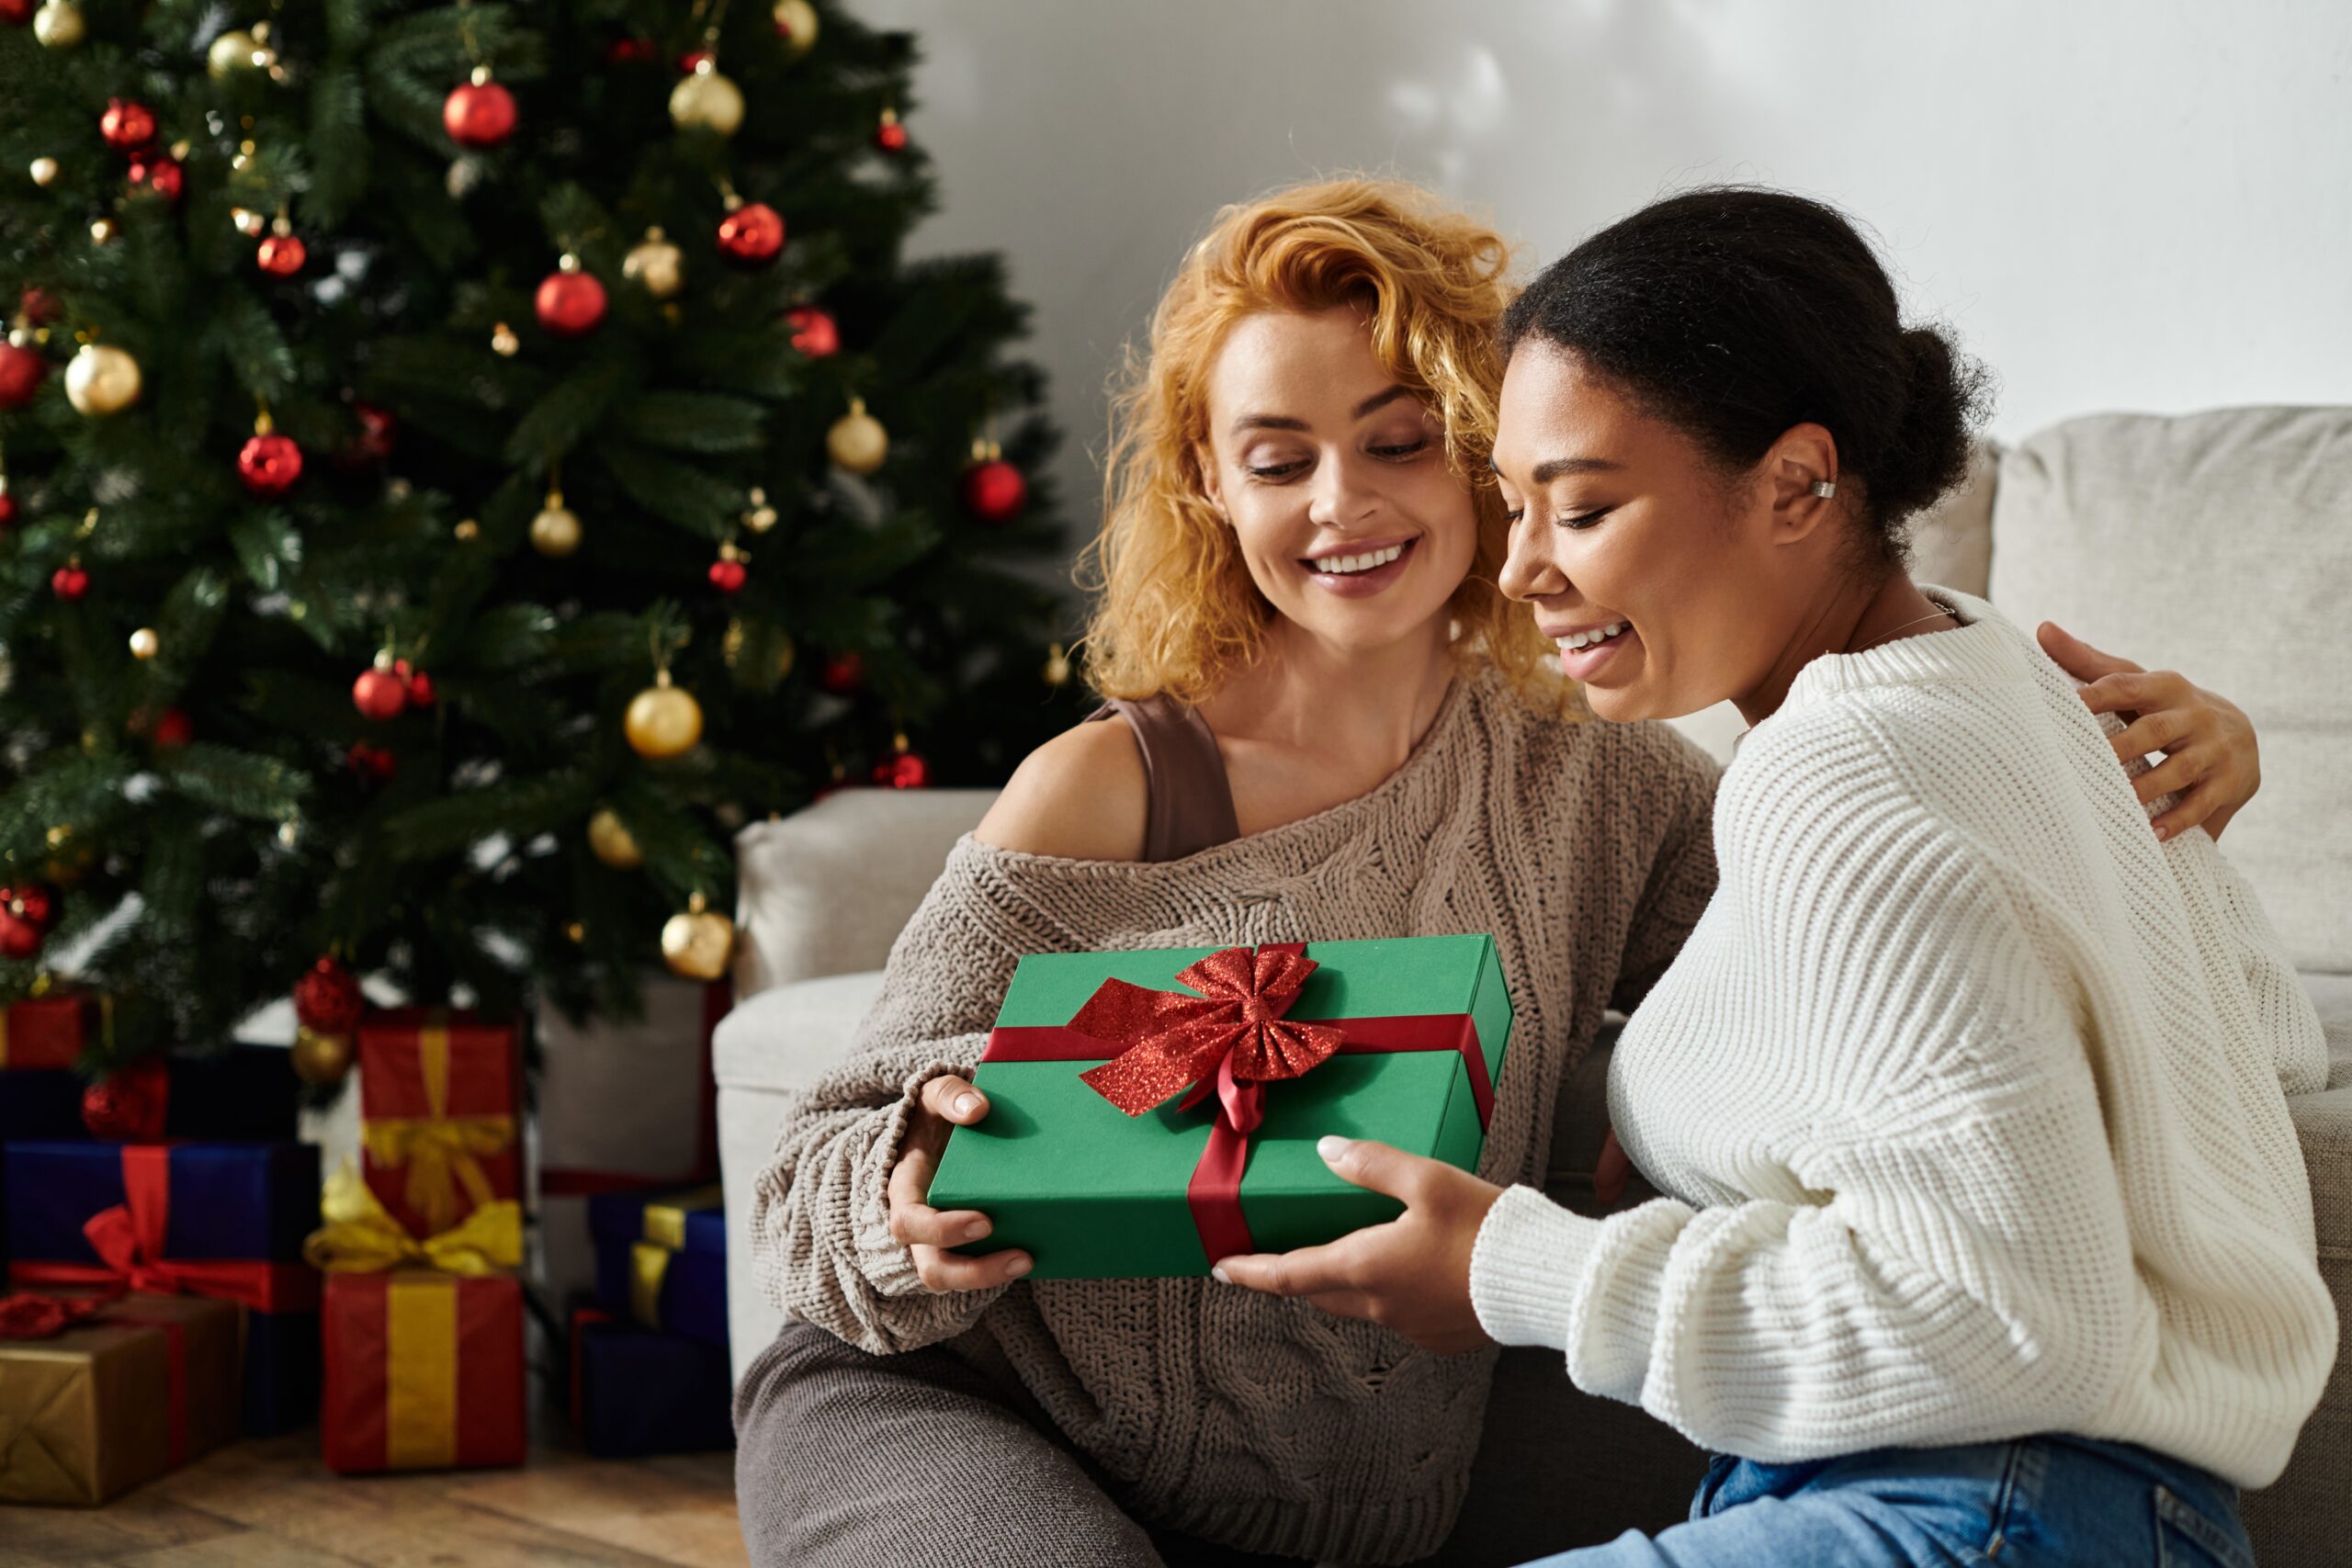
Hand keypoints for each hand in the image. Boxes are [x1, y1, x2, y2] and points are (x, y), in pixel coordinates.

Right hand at [885, 1074, 1031, 1290]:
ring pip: (953, 1279)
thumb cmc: (936, 1115)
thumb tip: (977, 1110)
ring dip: (991, 1277)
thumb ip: (950, 1095)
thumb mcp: (934, 1095)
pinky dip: (1002, 1270)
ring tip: (1030, 1260)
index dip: (943, 1230)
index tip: (985, 1221)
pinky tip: (1038, 1255)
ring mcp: (939, 1242)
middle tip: (1021, 1255)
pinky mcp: (964, 1247)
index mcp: (905, 1191)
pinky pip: (976, 1270)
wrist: (940, 1130)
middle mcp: (918, 1226)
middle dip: (974, 1271)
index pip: (909, 1224)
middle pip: (933, 1269)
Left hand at [1211, 1137, 1503, 1353]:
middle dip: (1292, 1275)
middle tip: (1276, 1254)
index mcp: (1364, 1267)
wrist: (1542, 1282)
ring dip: (1339, 1282)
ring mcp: (1409, 1326)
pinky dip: (1383, 1291)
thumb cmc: (1484, 1227)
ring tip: (1342, 1251)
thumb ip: (1372, 1164)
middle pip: (1317, 1292)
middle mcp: (1378, 1305)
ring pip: (1356, 1303)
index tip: (1220, 1267)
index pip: (1287, 1275)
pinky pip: (1394, 1313)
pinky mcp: (1439, 1335)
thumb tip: (1326, 1151)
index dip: (1249, 1271)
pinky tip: (1405, 1268)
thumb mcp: (1426, 1180)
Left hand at [2038, 622, 2260, 841]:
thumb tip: (2042, 628)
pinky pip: (2202, 803)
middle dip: (2120, 748)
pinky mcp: (2229, 781)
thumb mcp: (2136, 683)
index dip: (2094, 695)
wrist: (2239, 736)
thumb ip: (2088, 662)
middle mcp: (2194, 714)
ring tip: (2117, 804)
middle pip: (2153, 730)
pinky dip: (2178, 820)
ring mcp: (2215, 748)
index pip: (2125, 685)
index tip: (2062, 707)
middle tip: (2083, 764)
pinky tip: (2151, 834)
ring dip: (2146, 788)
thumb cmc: (2166, 707)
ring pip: (2177, 769)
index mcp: (2164, 686)